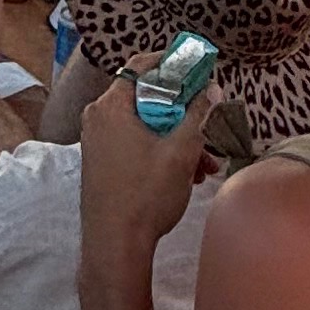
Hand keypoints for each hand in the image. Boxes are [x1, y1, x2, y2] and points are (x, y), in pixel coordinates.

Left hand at [78, 54, 213, 284]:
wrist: (114, 245)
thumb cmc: (146, 194)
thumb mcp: (181, 151)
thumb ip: (197, 115)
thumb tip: (212, 89)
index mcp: (111, 106)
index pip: (141, 66)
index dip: (172, 64)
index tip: (198, 70)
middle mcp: (98, 119)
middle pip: (147, 100)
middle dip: (183, 115)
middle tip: (208, 127)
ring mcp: (98, 142)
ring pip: (146, 127)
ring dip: (178, 140)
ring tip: (205, 165)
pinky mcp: (102, 163)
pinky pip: (136, 145)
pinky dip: (161, 153)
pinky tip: (188, 176)